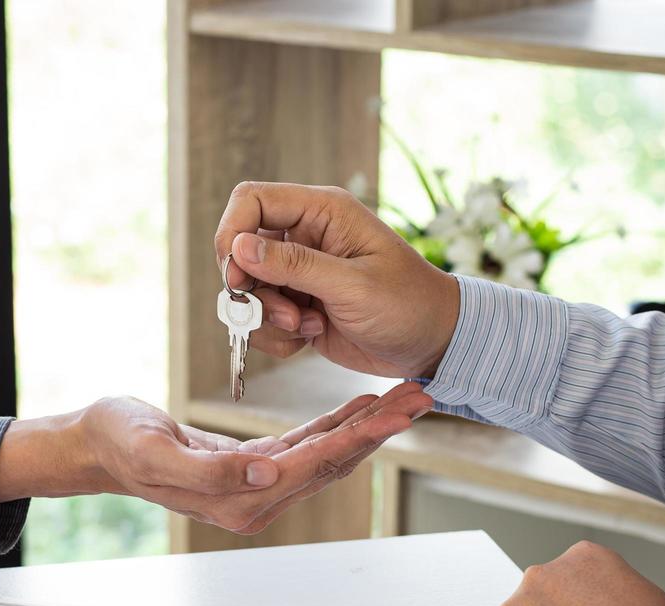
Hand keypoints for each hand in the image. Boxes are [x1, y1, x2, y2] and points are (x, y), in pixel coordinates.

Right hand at [0, 381, 432, 533]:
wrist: (98, 443)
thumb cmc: (121, 443)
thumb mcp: (158, 454)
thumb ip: (213, 472)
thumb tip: (266, 475)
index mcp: (241, 499)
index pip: (313, 466)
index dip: (356, 438)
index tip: (393, 413)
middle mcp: (257, 497)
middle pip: (333, 461)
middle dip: (379, 430)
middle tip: (421, 397)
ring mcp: (258, 483)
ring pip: (327, 452)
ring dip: (367, 425)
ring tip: (406, 397)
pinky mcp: (254, 464)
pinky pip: (306, 444)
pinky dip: (336, 423)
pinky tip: (360, 405)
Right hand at [215, 181, 460, 377]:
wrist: (432, 344)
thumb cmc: (408, 304)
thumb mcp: (352, 285)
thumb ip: (294, 265)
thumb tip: (238, 247)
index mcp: (322, 212)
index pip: (252, 201)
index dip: (232, 234)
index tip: (236, 277)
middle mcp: (305, 237)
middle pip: (241, 250)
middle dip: (251, 289)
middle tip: (284, 315)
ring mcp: (299, 273)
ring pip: (247, 290)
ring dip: (266, 318)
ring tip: (305, 327)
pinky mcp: (297, 305)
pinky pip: (261, 319)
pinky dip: (275, 336)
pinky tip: (308, 339)